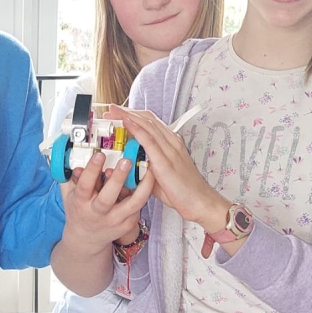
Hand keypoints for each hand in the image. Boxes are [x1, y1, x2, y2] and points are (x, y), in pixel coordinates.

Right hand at [61, 150, 156, 253]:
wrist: (86, 239)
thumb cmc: (79, 211)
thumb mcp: (68, 194)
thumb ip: (69, 175)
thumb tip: (71, 153)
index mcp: (81, 203)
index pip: (85, 186)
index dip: (92, 170)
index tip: (99, 154)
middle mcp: (97, 214)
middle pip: (108, 197)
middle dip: (118, 178)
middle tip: (126, 161)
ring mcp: (114, 221)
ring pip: (132, 204)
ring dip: (143, 186)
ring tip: (148, 169)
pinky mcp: (128, 225)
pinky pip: (139, 207)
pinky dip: (145, 192)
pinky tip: (150, 179)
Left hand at [108, 105, 229, 233]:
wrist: (200, 202)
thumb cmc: (183, 191)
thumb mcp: (159, 176)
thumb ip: (146, 168)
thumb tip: (129, 168)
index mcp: (172, 143)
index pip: (151, 122)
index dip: (133, 115)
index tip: (118, 114)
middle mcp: (172, 142)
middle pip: (147, 119)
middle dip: (127, 112)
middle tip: (111, 110)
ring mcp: (170, 149)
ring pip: (147, 125)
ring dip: (127, 116)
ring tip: (112, 113)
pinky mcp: (166, 161)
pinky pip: (149, 140)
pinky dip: (136, 129)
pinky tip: (126, 123)